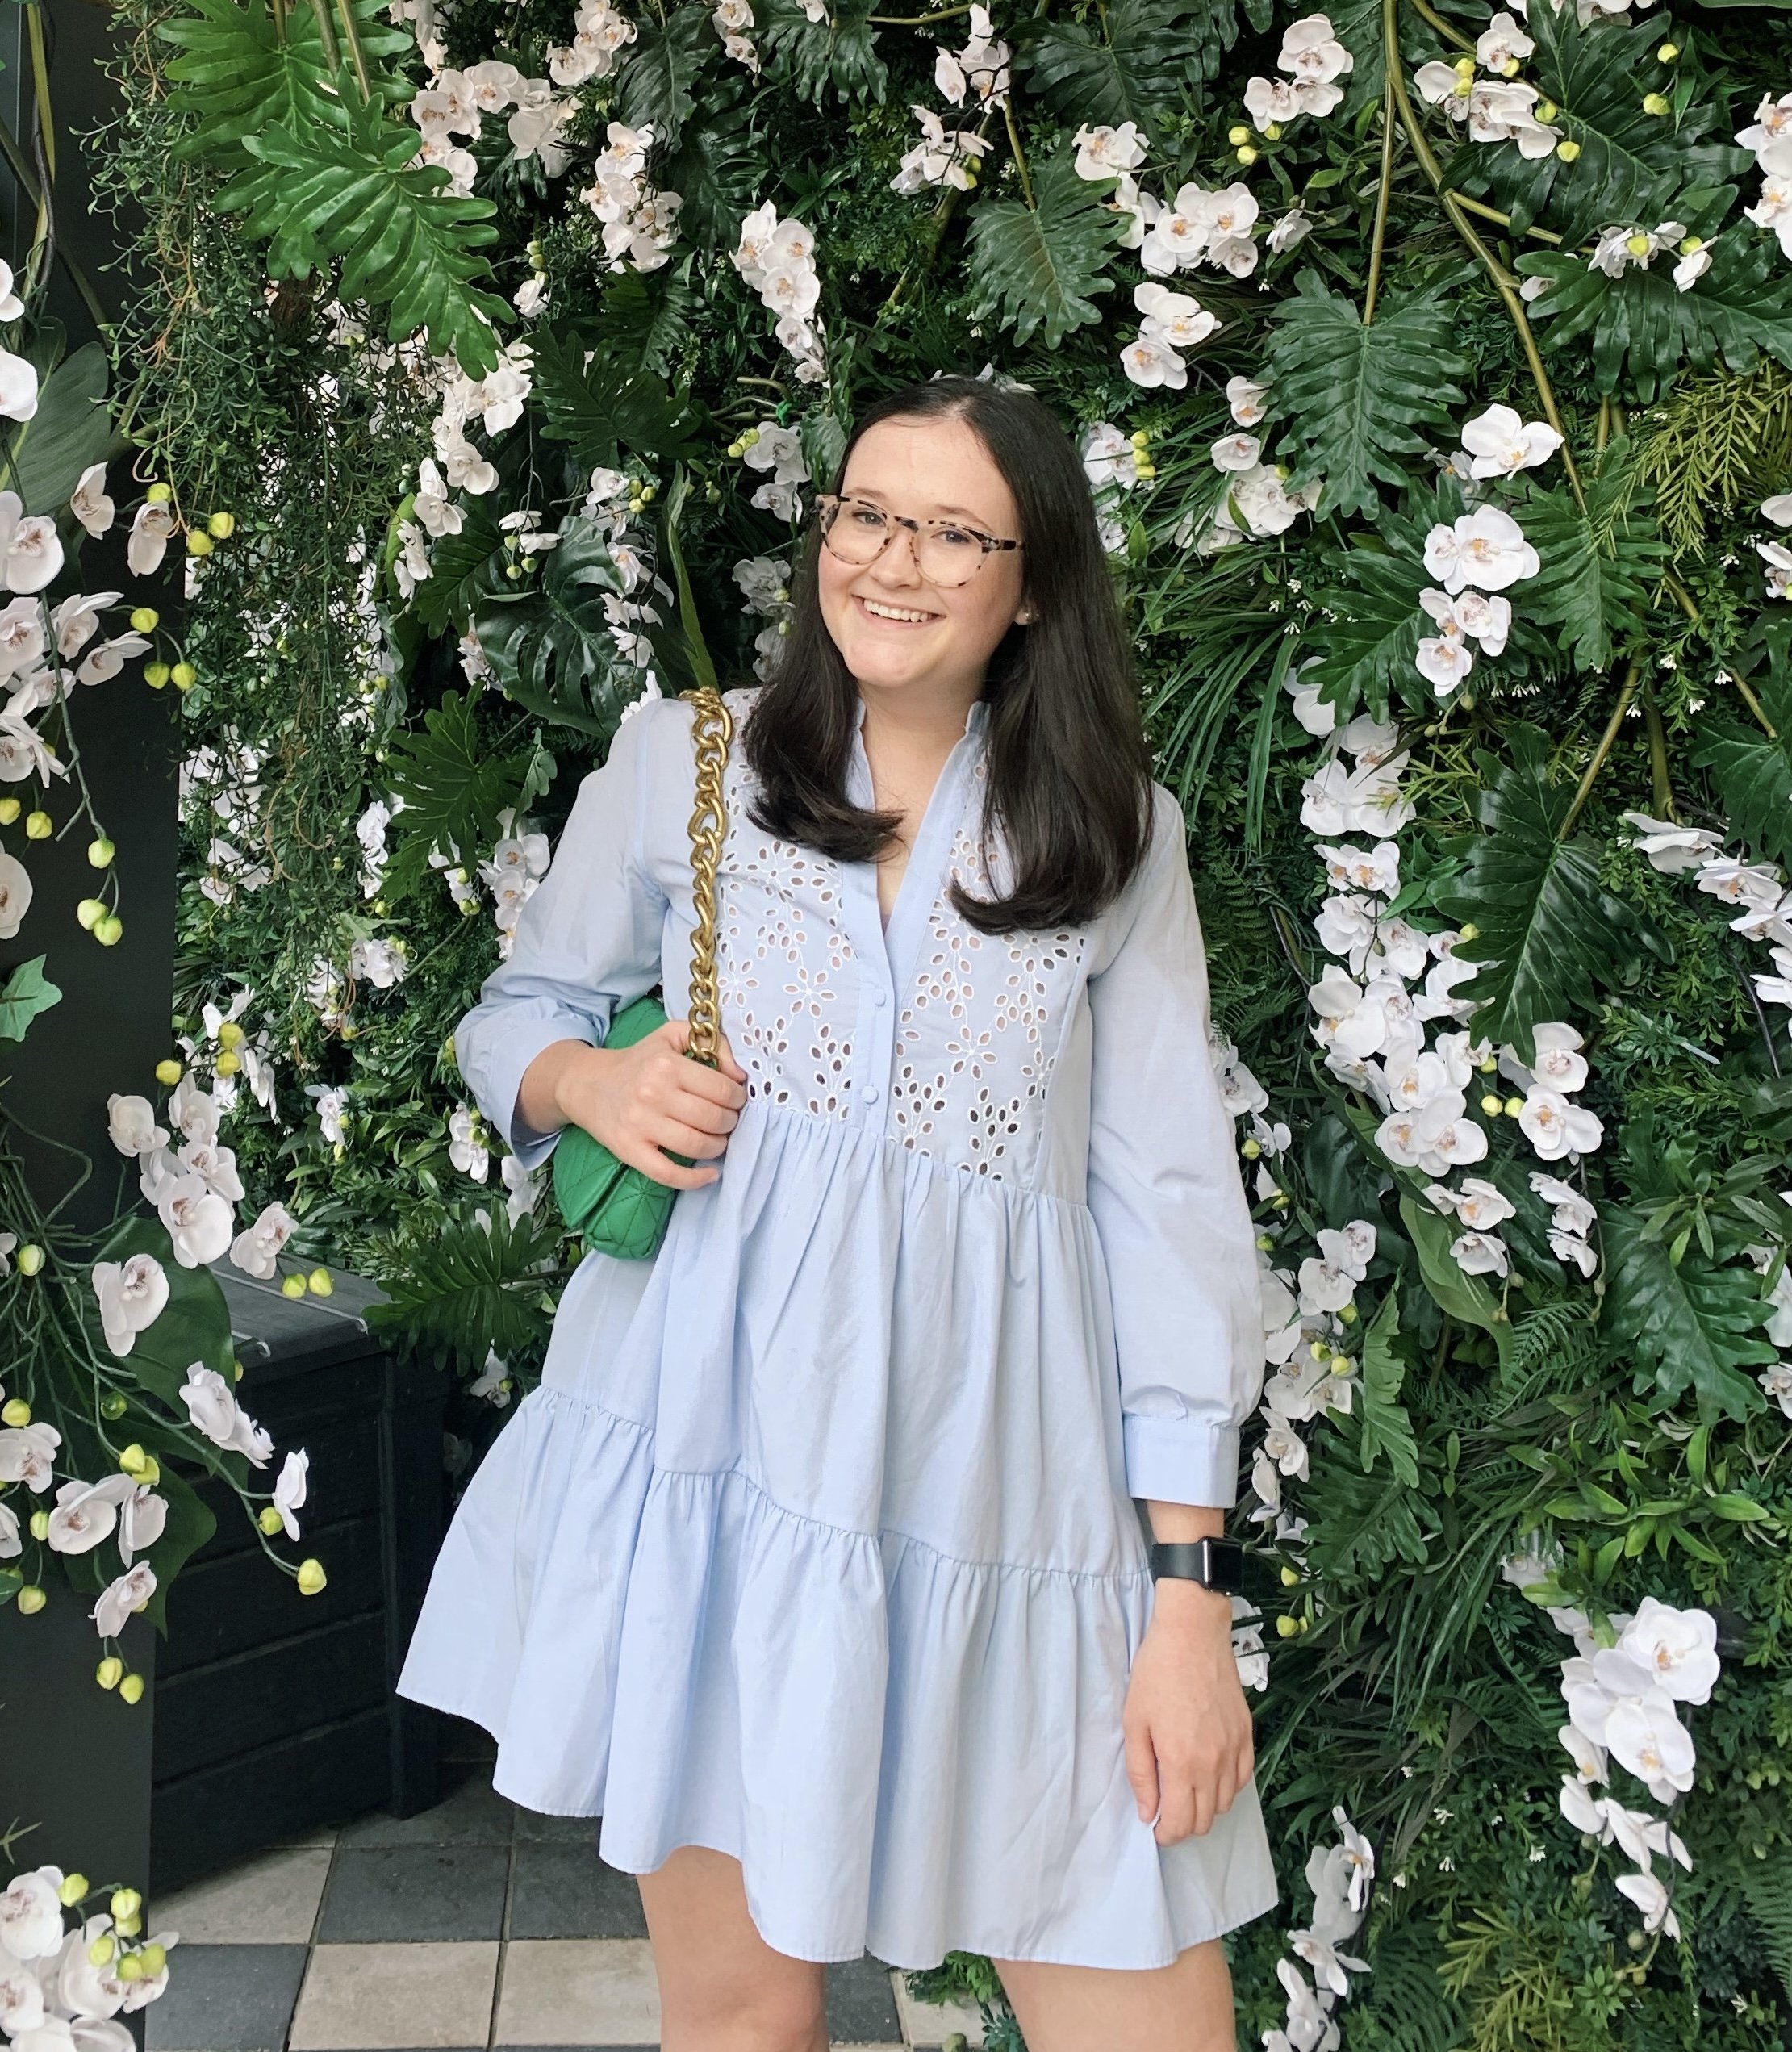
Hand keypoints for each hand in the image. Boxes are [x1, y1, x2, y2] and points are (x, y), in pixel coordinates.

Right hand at [553, 1020, 748, 1191]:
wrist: (587, 1083)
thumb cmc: (637, 1061)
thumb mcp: (671, 1036)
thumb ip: (711, 1043)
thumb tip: (739, 1074)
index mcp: (667, 1065)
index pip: (722, 1090)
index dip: (738, 1098)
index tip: (736, 1100)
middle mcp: (654, 1094)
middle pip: (713, 1119)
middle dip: (730, 1122)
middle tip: (727, 1119)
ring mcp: (640, 1124)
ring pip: (697, 1145)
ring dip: (718, 1146)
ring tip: (717, 1139)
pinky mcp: (629, 1149)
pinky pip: (668, 1173)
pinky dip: (695, 1179)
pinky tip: (710, 1174)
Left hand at [1122, 1579, 1253, 1845]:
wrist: (1193, 1633)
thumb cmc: (1157, 1673)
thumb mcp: (1134, 1722)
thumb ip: (1141, 1773)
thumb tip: (1147, 1812)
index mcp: (1183, 1762)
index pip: (1181, 1823)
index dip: (1166, 1835)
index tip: (1155, 1828)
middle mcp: (1214, 1763)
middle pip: (1205, 1820)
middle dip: (1183, 1824)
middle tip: (1166, 1808)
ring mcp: (1235, 1749)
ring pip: (1225, 1803)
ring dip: (1205, 1807)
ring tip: (1185, 1789)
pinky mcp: (1247, 1734)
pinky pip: (1242, 1779)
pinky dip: (1226, 1787)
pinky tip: (1209, 1773)